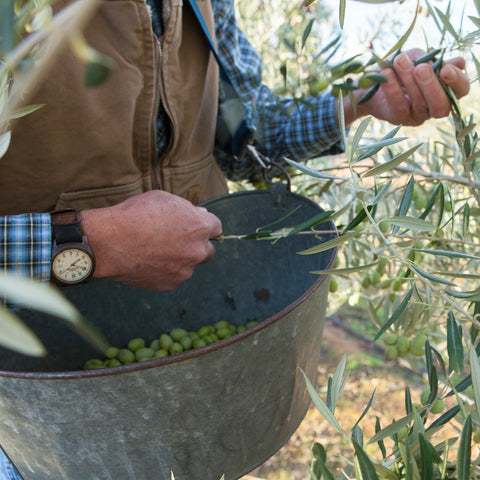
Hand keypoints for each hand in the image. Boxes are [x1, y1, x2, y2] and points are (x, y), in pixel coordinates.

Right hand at [81, 190, 222, 290]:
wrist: (110, 241)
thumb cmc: (135, 214)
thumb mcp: (164, 199)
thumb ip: (186, 209)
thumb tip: (199, 214)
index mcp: (200, 227)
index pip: (216, 227)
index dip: (205, 226)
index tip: (196, 227)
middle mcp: (198, 250)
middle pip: (208, 250)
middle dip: (198, 246)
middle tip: (179, 242)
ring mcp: (185, 270)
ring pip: (189, 265)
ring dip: (180, 260)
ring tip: (155, 251)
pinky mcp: (171, 284)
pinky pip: (173, 277)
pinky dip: (165, 271)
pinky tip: (148, 262)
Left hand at [342, 49, 469, 126]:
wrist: (369, 80)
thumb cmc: (399, 66)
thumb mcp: (418, 57)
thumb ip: (435, 60)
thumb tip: (459, 63)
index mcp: (446, 90)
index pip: (460, 90)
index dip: (457, 81)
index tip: (446, 69)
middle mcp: (434, 107)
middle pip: (441, 105)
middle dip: (431, 85)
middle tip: (420, 68)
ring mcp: (417, 116)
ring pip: (419, 104)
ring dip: (409, 81)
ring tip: (400, 61)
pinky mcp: (399, 119)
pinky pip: (399, 107)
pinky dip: (393, 89)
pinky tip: (387, 74)